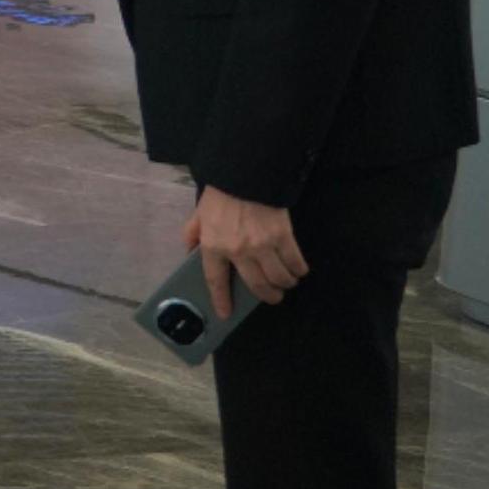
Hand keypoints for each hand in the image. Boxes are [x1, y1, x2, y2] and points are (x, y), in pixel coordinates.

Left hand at [186, 187, 306, 314]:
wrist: (245, 174)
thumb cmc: (221, 194)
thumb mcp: (198, 214)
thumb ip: (192, 234)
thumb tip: (190, 252)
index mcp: (213, 246)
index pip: (216, 280)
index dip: (221, 299)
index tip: (226, 313)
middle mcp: (238, 251)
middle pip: (256, 285)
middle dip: (268, 296)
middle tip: (274, 297)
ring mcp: (262, 245)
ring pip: (278, 277)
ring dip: (285, 284)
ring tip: (286, 283)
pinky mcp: (283, 236)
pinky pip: (294, 261)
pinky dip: (298, 269)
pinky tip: (298, 270)